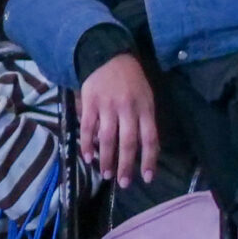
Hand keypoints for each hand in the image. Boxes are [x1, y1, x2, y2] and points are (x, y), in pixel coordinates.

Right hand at [79, 52, 159, 186]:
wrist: (107, 55)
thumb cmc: (130, 79)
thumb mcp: (146, 96)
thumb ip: (145, 119)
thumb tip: (144, 148)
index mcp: (145, 107)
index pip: (149, 138)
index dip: (149, 159)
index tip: (147, 177)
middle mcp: (127, 109)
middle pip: (128, 142)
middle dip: (126, 165)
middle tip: (123, 183)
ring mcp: (108, 106)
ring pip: (108, 138)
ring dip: (107, 159)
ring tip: (106, 174)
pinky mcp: (90, 103)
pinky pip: (89, 128)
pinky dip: (88, 144)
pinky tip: (88, 157)